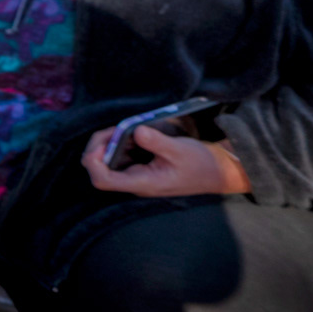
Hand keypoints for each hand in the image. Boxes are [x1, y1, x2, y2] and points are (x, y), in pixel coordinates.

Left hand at [82, 127, 252, 197]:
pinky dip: (118, 143)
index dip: (94, 161)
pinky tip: (128, 133)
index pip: (103, 180)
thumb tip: (136, 130)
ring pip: (107, 162)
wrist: (218, 172)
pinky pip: (119, 157)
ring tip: (120, 128)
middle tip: (113, 129)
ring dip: (108, 143)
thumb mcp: (181, 150)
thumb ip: (157, 142)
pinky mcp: (141, 169)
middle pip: (99, 169)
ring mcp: (137, 176)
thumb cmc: (201, 164)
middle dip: (99, 146)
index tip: (103, 142)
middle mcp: (135, 182)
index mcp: (142, 183)